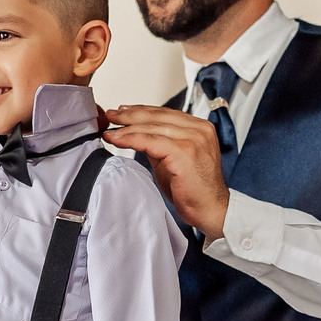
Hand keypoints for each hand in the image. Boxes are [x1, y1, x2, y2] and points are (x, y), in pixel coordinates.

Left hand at [103, 105, 229, 239]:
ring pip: (152, 127)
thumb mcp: (174, 159)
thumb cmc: (194, 190)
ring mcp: (193, 139)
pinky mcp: (184, 152)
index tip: (122, 111)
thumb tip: (137, 133)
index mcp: (200, 128)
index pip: (165, 113)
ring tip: (109, 131)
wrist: (211, 210)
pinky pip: (150, 141)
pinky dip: (131, 139)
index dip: (141, 111)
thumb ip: (160, 144)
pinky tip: (117, 140)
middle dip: (130, 115)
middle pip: (157, 116)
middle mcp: (199, 129)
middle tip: (110, 116)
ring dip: (126, 128)